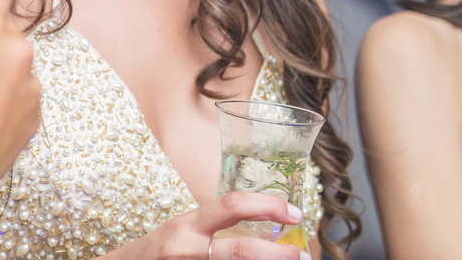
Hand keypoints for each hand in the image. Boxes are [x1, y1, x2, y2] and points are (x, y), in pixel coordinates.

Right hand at [141, 193, 309, 259]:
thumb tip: (265, 229)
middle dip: (280, 255)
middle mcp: (186, 250)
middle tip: (303, 254)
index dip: (267, 206)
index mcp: (187, 226)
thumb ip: (215, 228)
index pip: (231, 206)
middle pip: (241, 252)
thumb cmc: (158, 253)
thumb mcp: (182, 231)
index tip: (294, 211)